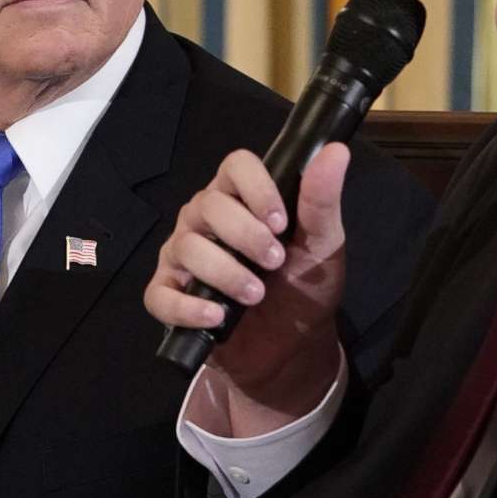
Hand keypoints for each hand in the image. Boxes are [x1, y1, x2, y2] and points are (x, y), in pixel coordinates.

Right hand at [147, 143, 351, 430]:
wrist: (292, 346)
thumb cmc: (303, 286)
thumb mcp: (322, 245)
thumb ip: (322, 201)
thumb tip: (336, 151)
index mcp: (242, 198)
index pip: (236, 166)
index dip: (256, 188)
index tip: (280, 221)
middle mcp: (205, 219)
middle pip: (208, 205)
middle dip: (245, 236)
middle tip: (275, 262)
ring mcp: (182, 256)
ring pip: (187, 247)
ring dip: (225, 273)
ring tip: (255, 295)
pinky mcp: (170, 295)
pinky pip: (161, 295)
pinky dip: (187, 308)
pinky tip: (216, 316)